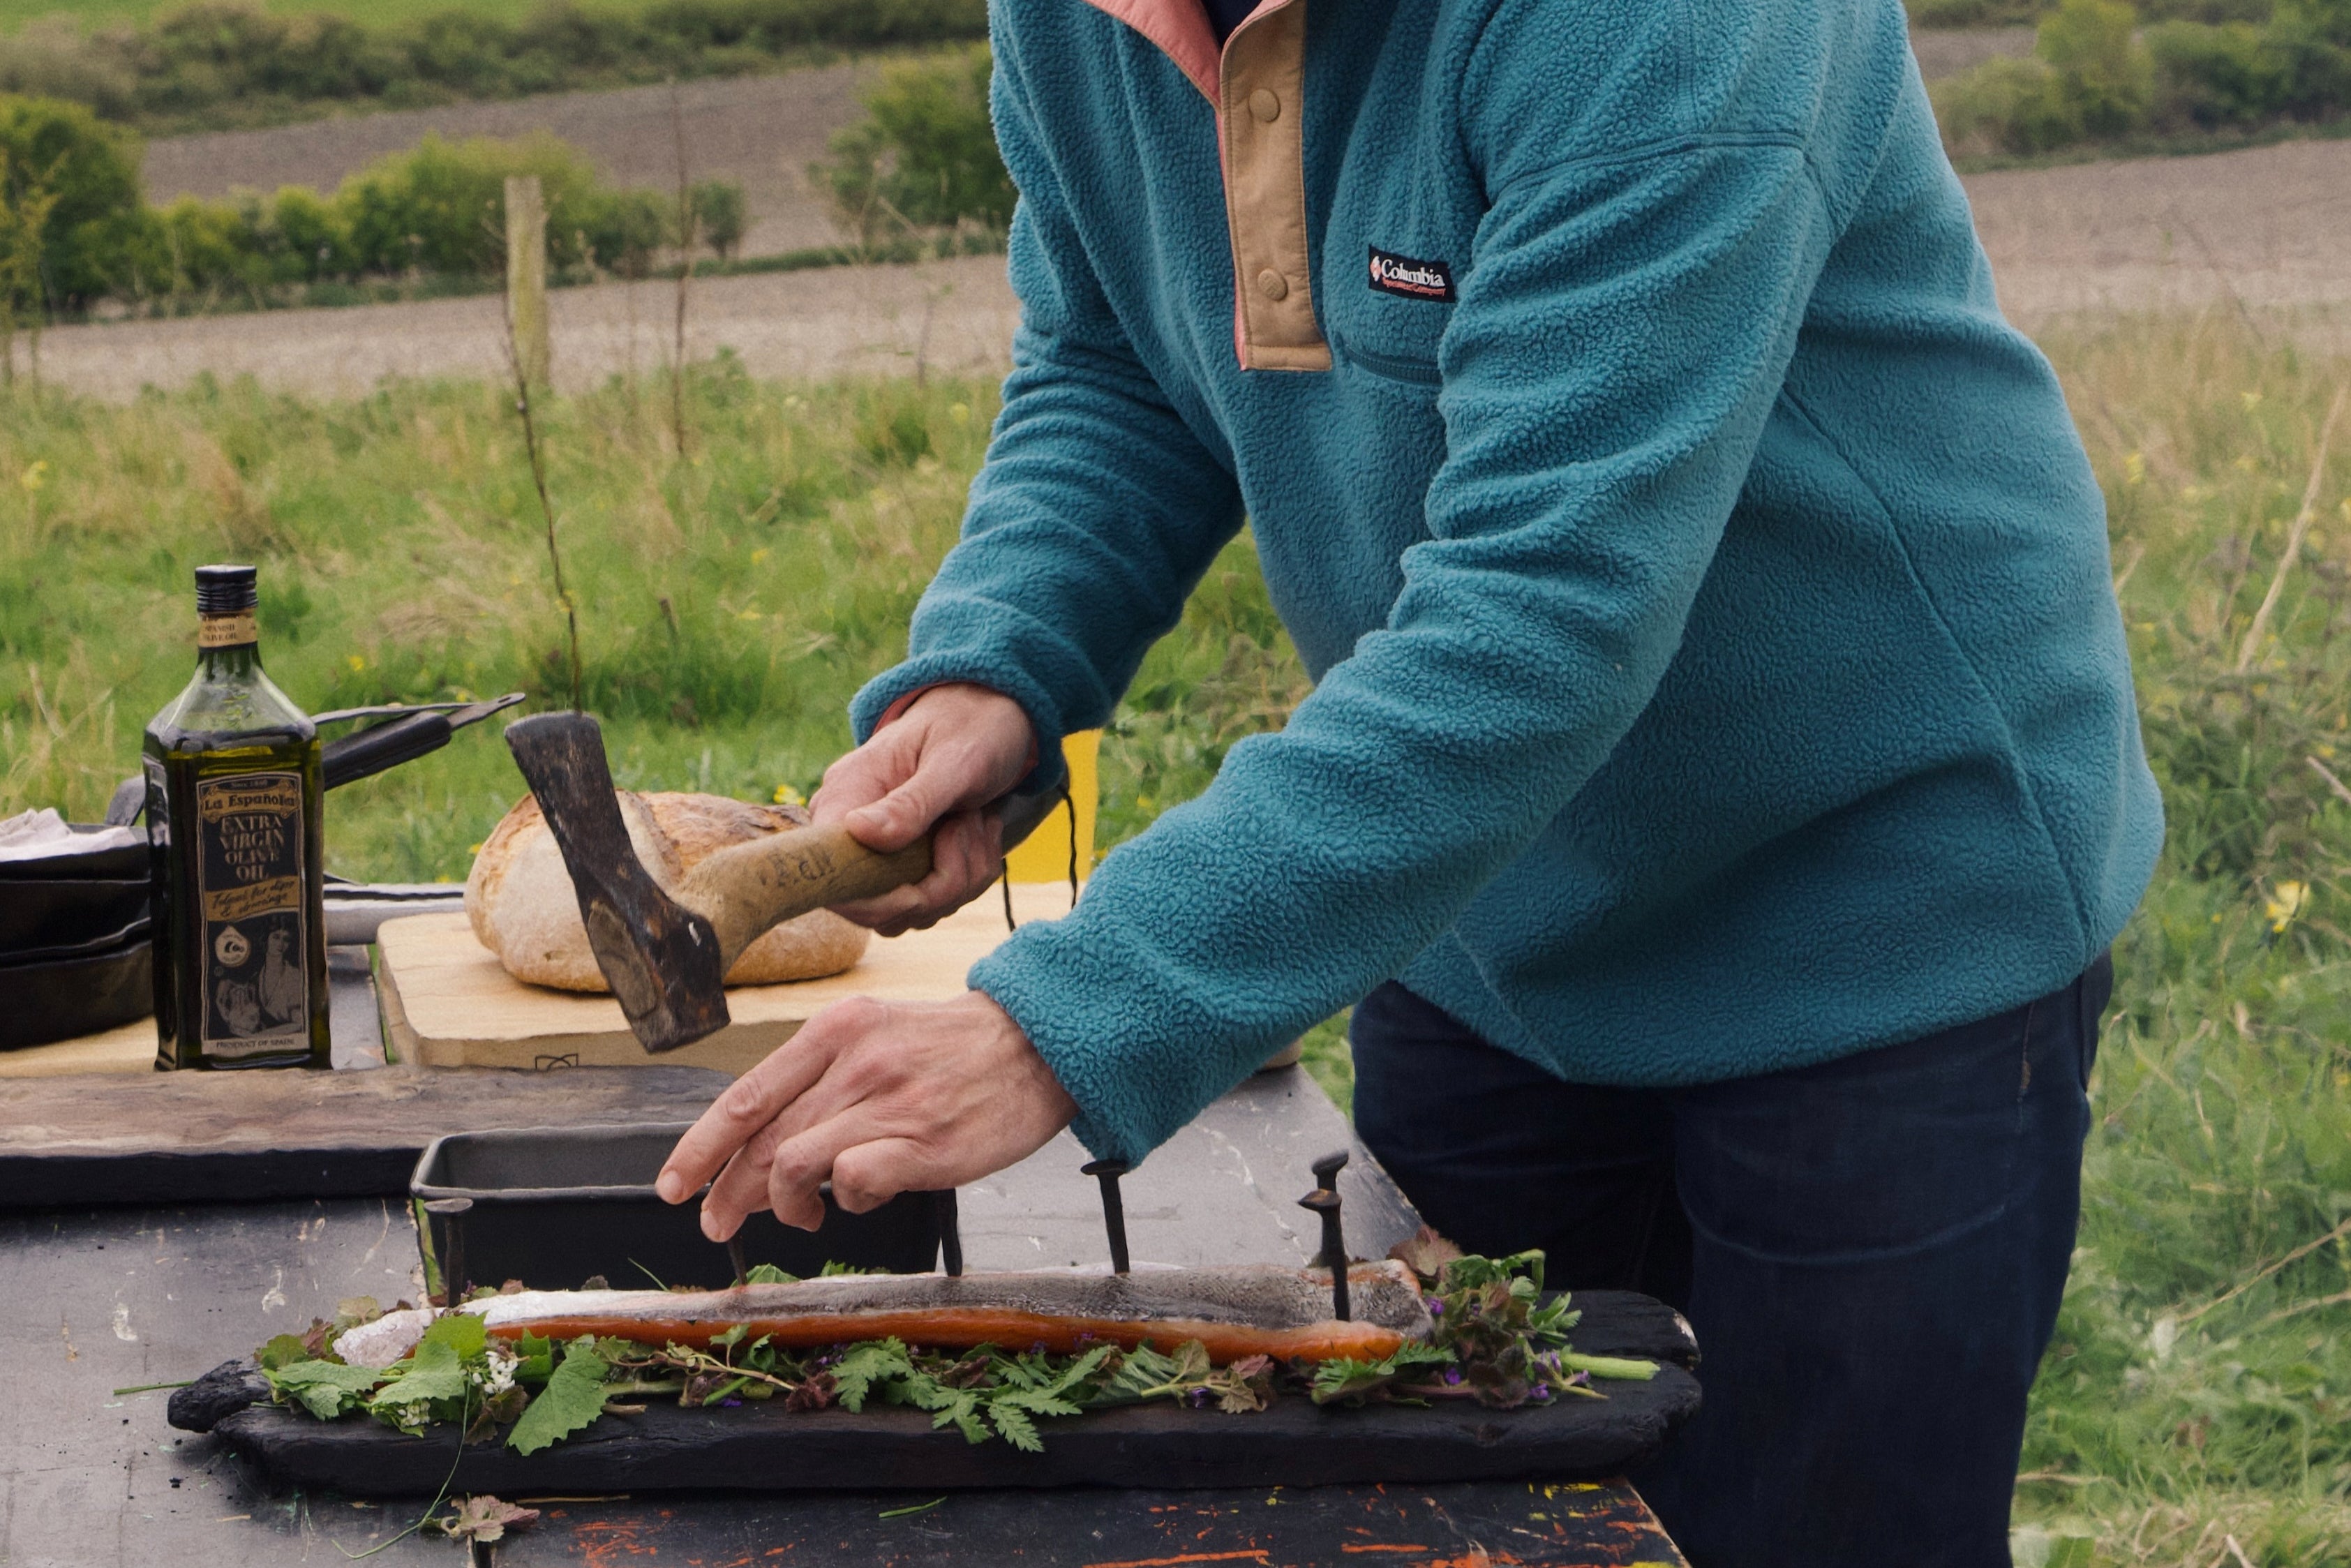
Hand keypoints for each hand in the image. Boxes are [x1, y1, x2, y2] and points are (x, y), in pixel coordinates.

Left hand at [655, 990, 1077, 1238]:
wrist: (1037, 1044)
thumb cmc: (954, 1049)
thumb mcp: (878, 1036)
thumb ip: (822, 1083)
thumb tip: (764, 1148)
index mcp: (836, 1031)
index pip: (746, 1096)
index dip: (700, 1147)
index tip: (675, 1184)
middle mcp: (856, 1062)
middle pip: (762, 1138)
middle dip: (728, 1190)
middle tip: (718, 1222)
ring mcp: (890, 1103)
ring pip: (795, 1163)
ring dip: (785, 1203)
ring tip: (803, 1215)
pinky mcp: (925, 1144)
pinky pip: (853, 1183)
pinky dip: (845, 1201)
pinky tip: (861, 1199)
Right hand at [813, 683, 1034, 935]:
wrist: (995, 717)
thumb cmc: (973, 728)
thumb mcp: (953, 762)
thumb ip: (910, 802)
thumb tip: (858, 833)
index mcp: (847, 793)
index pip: (829, 871)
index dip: (871, 900)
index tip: (920, 891)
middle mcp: (854, 826)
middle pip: (877, 905)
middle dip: (938, 884)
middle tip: (971, 828)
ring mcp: (881, 848)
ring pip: (912, 908)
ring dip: (962, 876)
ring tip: (978, 822)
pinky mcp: (908, 861)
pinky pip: (933, 899)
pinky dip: (969, 876)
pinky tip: (981, 833)